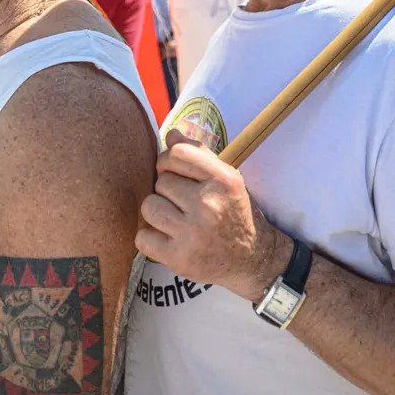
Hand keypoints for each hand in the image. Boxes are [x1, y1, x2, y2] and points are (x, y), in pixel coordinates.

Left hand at [135, 134, 288, 300]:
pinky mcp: (178, 258)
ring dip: (158, 212)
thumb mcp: (227, 180)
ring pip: (149, 206)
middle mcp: (208, 204)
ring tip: (175, 220)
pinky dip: (151, 238)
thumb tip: (170, 134)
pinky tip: (168, 238)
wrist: (252, 260)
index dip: (168, 160)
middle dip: (167, 190)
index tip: (172, 171)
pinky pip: (143, 237)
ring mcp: (192, 233)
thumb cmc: (236, 214)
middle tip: (183, 203)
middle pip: (161, 181)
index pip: (177, 154)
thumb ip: (199, 155)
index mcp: (223, 180)